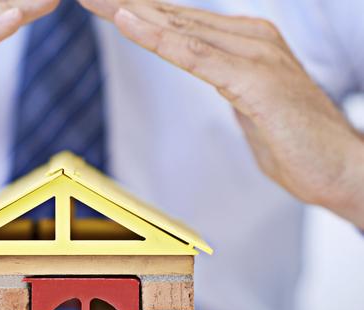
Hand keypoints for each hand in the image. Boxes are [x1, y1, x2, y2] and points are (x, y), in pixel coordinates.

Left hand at [80, 0, 363, 226]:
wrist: (340, 168)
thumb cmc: (295, 142)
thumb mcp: (247, 105)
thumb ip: (227, 81)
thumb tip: (209, 72)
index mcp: (244, 44)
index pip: (180, 22)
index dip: (138, 13)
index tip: (102, 6)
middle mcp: (249, 39)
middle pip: (173, 16)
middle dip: (125, 5)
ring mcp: (254, 55)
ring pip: (179, 28)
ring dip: (132, 13)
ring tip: (95, 1)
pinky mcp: (254, 80)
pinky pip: (196, 56)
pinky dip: (160, 39)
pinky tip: (129, 23)